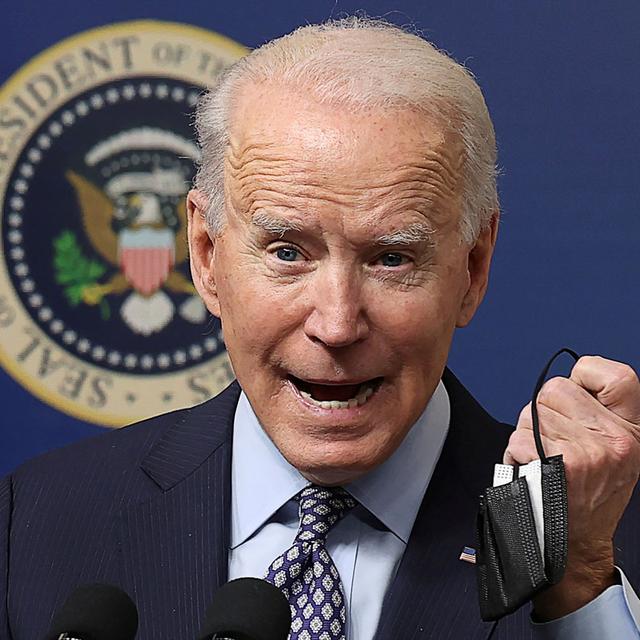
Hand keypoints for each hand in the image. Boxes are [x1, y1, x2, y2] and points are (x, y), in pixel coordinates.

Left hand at [504, 355, 639, 619]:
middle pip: (555, 388)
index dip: (586, 374)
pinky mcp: (559, 464)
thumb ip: (597, 414)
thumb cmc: (587, 494)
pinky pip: (518, 438)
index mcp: (631, 430)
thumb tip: (568, 383)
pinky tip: (531, 470)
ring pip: (531, 412)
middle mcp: (615, 438)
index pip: (616, 375)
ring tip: (543, 460)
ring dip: (527, 432)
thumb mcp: (612, 451)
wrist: (575, 543)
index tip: (577, 390)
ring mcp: (588, 451)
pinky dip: (515, 453)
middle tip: (553, 442)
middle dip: (544, 410)